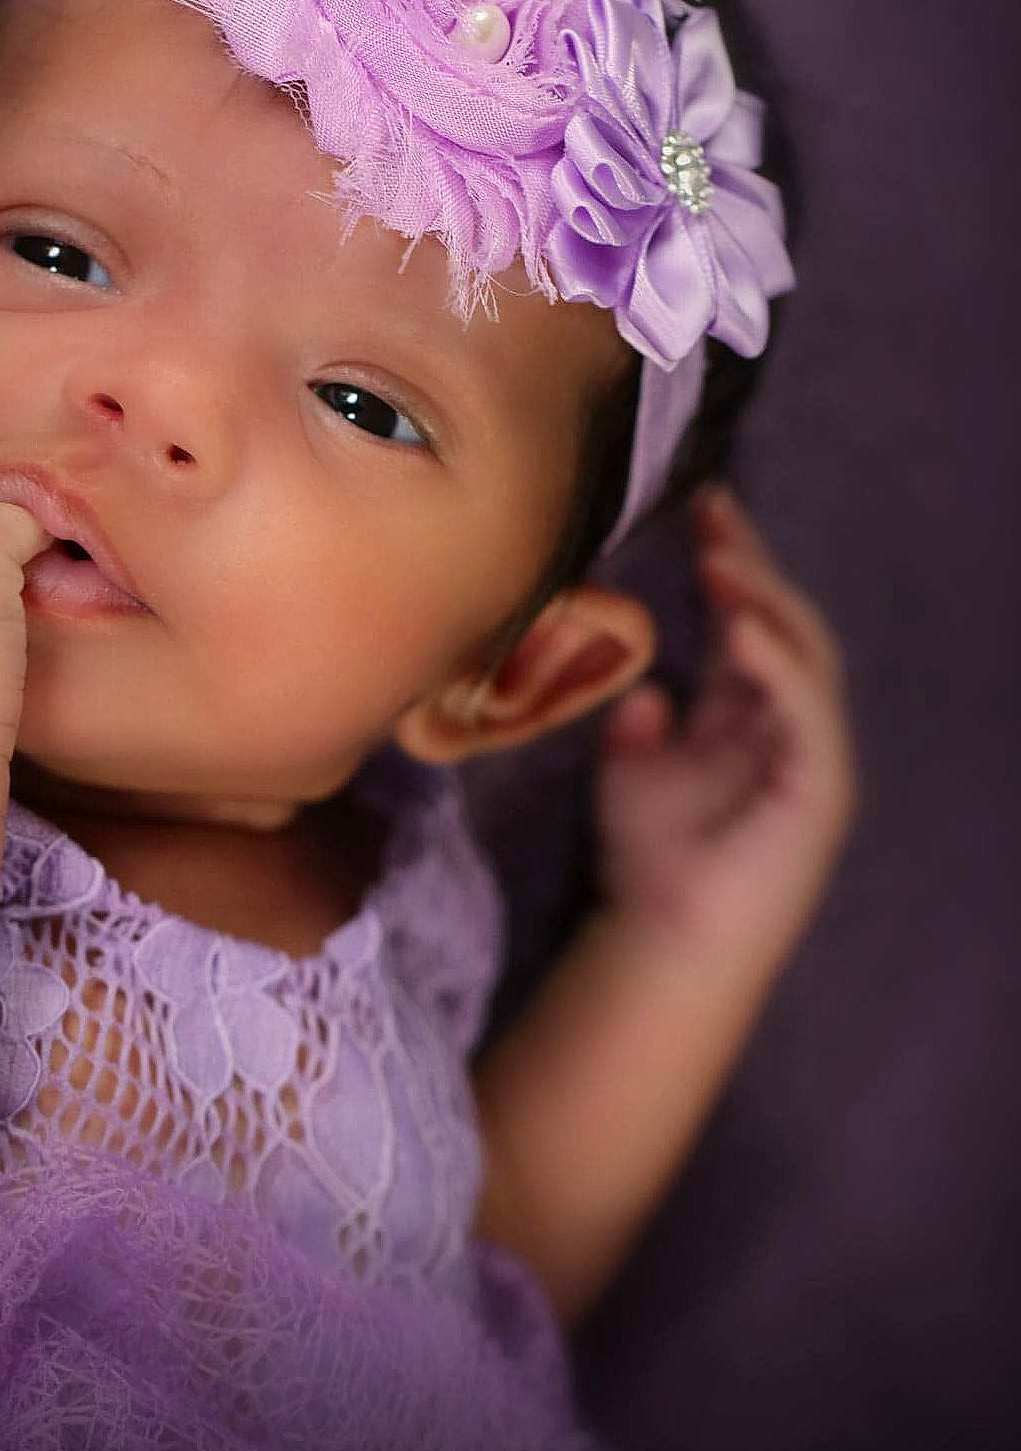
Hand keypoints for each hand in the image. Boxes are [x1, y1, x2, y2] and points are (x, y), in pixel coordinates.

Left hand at [592, 483, 857, 956]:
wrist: (665, 943)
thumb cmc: (650, 862)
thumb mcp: (629, 771)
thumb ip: (638, 722)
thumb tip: (645, 688)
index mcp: (746, 712)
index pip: (746, 621)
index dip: (729, 565)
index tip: (699, 508)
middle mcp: (788, 724)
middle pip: (783, 624)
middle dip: (752, 565)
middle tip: (714, 512)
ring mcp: (812, 753)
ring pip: (806, 654)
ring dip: (765, 602)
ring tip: (721, 561)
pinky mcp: (822, 787)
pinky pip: (807, 710)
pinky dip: (776, 664)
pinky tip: (739, 627)